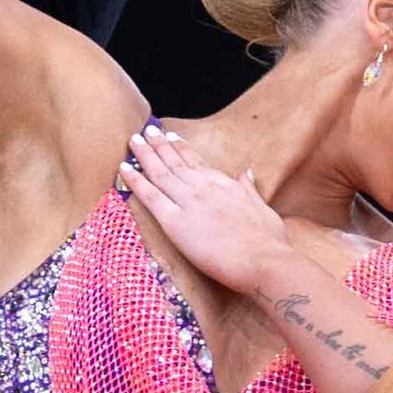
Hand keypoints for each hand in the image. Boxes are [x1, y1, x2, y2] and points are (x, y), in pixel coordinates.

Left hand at [117, 125, 287, 297]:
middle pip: (176, 161)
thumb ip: (250, 189)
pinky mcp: (175, 222)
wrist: (262, 260)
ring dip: (145, 154)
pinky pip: (150, 196)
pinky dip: (135, 180)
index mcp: (225, 184)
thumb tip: (247, 172)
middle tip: (147, 131)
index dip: (183, 149)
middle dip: (160, 144)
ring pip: (160, 172)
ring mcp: (189, 202)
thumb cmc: (268, 242)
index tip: (172, 137)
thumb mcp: (264, 208)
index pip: (198, 162)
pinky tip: (124, 169)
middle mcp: (204, 187)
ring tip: (133, 140)